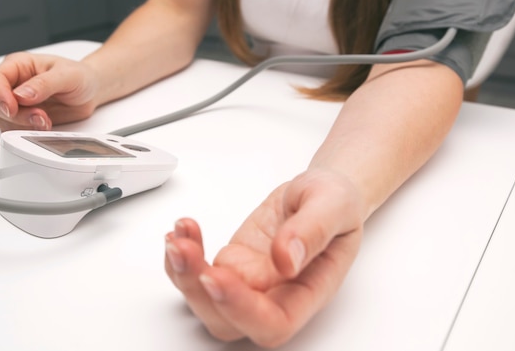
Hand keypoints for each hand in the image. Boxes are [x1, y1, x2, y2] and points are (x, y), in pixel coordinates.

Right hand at [0, 52, 100, 130]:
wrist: (91, 91)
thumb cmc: (80, 76)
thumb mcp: (67, 75)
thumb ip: (44, 84)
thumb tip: (22, 95)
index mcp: (18, 65)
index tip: (11, 108)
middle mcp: (13, 84)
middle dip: (16, 114)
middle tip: (40, 116)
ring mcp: (17, 103)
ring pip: (2, 119)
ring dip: (22, 125)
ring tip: (46, 120)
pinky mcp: (24, 118)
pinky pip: (14, 130)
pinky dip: (27, 131)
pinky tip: (44, 125)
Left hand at [165, 169, 365, 347]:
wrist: (320, 193)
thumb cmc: (336, 202)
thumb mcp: (334, 202)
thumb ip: (313, 230)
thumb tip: (286, 259)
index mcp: (309, 290)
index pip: (274, 322)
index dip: (241, 309)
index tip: (217, 274)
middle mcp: (276, 294)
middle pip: (229, 321)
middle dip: (198, 291)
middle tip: (184, 251)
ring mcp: (250, 281)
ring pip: (207, 301)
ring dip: (183, 274)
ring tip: (179, 237)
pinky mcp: (232, 264)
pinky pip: (199, 272)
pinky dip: (181, 256)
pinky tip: (182, 232)